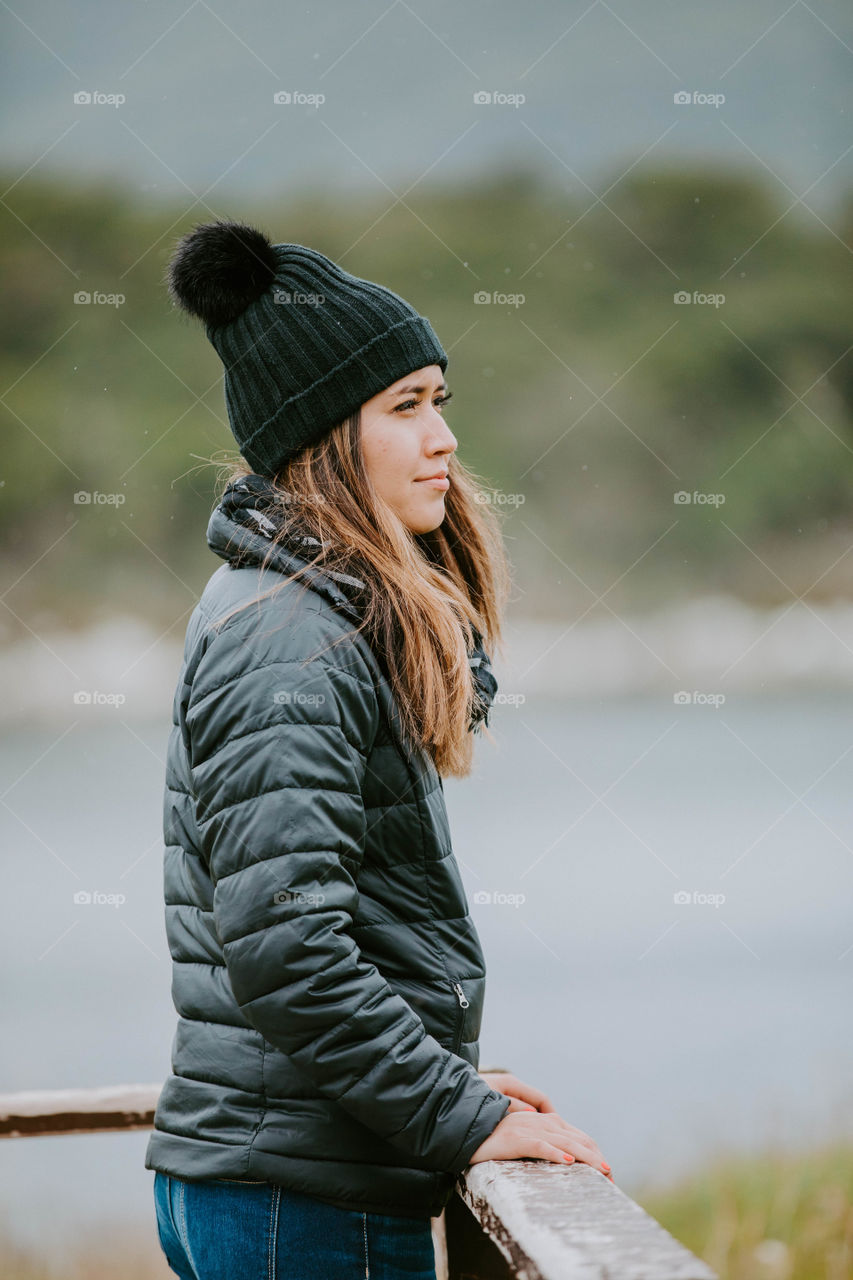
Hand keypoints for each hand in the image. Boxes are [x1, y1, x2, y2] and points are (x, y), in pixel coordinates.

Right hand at [475, 1072, 612, 1180]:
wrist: (465, 1131)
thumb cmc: (493, 1139)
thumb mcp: (521, 1140)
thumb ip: (540, 1142)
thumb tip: (563, 1157)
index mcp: (542, 1121)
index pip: (577, 1135)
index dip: (594, 1152)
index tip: (606, 1172)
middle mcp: (539, 1121)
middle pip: (576, 1137)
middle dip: (595, 1157)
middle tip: (610, 1177)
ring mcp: (527, 1129)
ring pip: (563, 1141)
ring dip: (585, 1157)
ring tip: (601, 1171)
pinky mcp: (514, 1139)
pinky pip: (539, 1145)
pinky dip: (555, 1153)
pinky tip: (568, 1162)